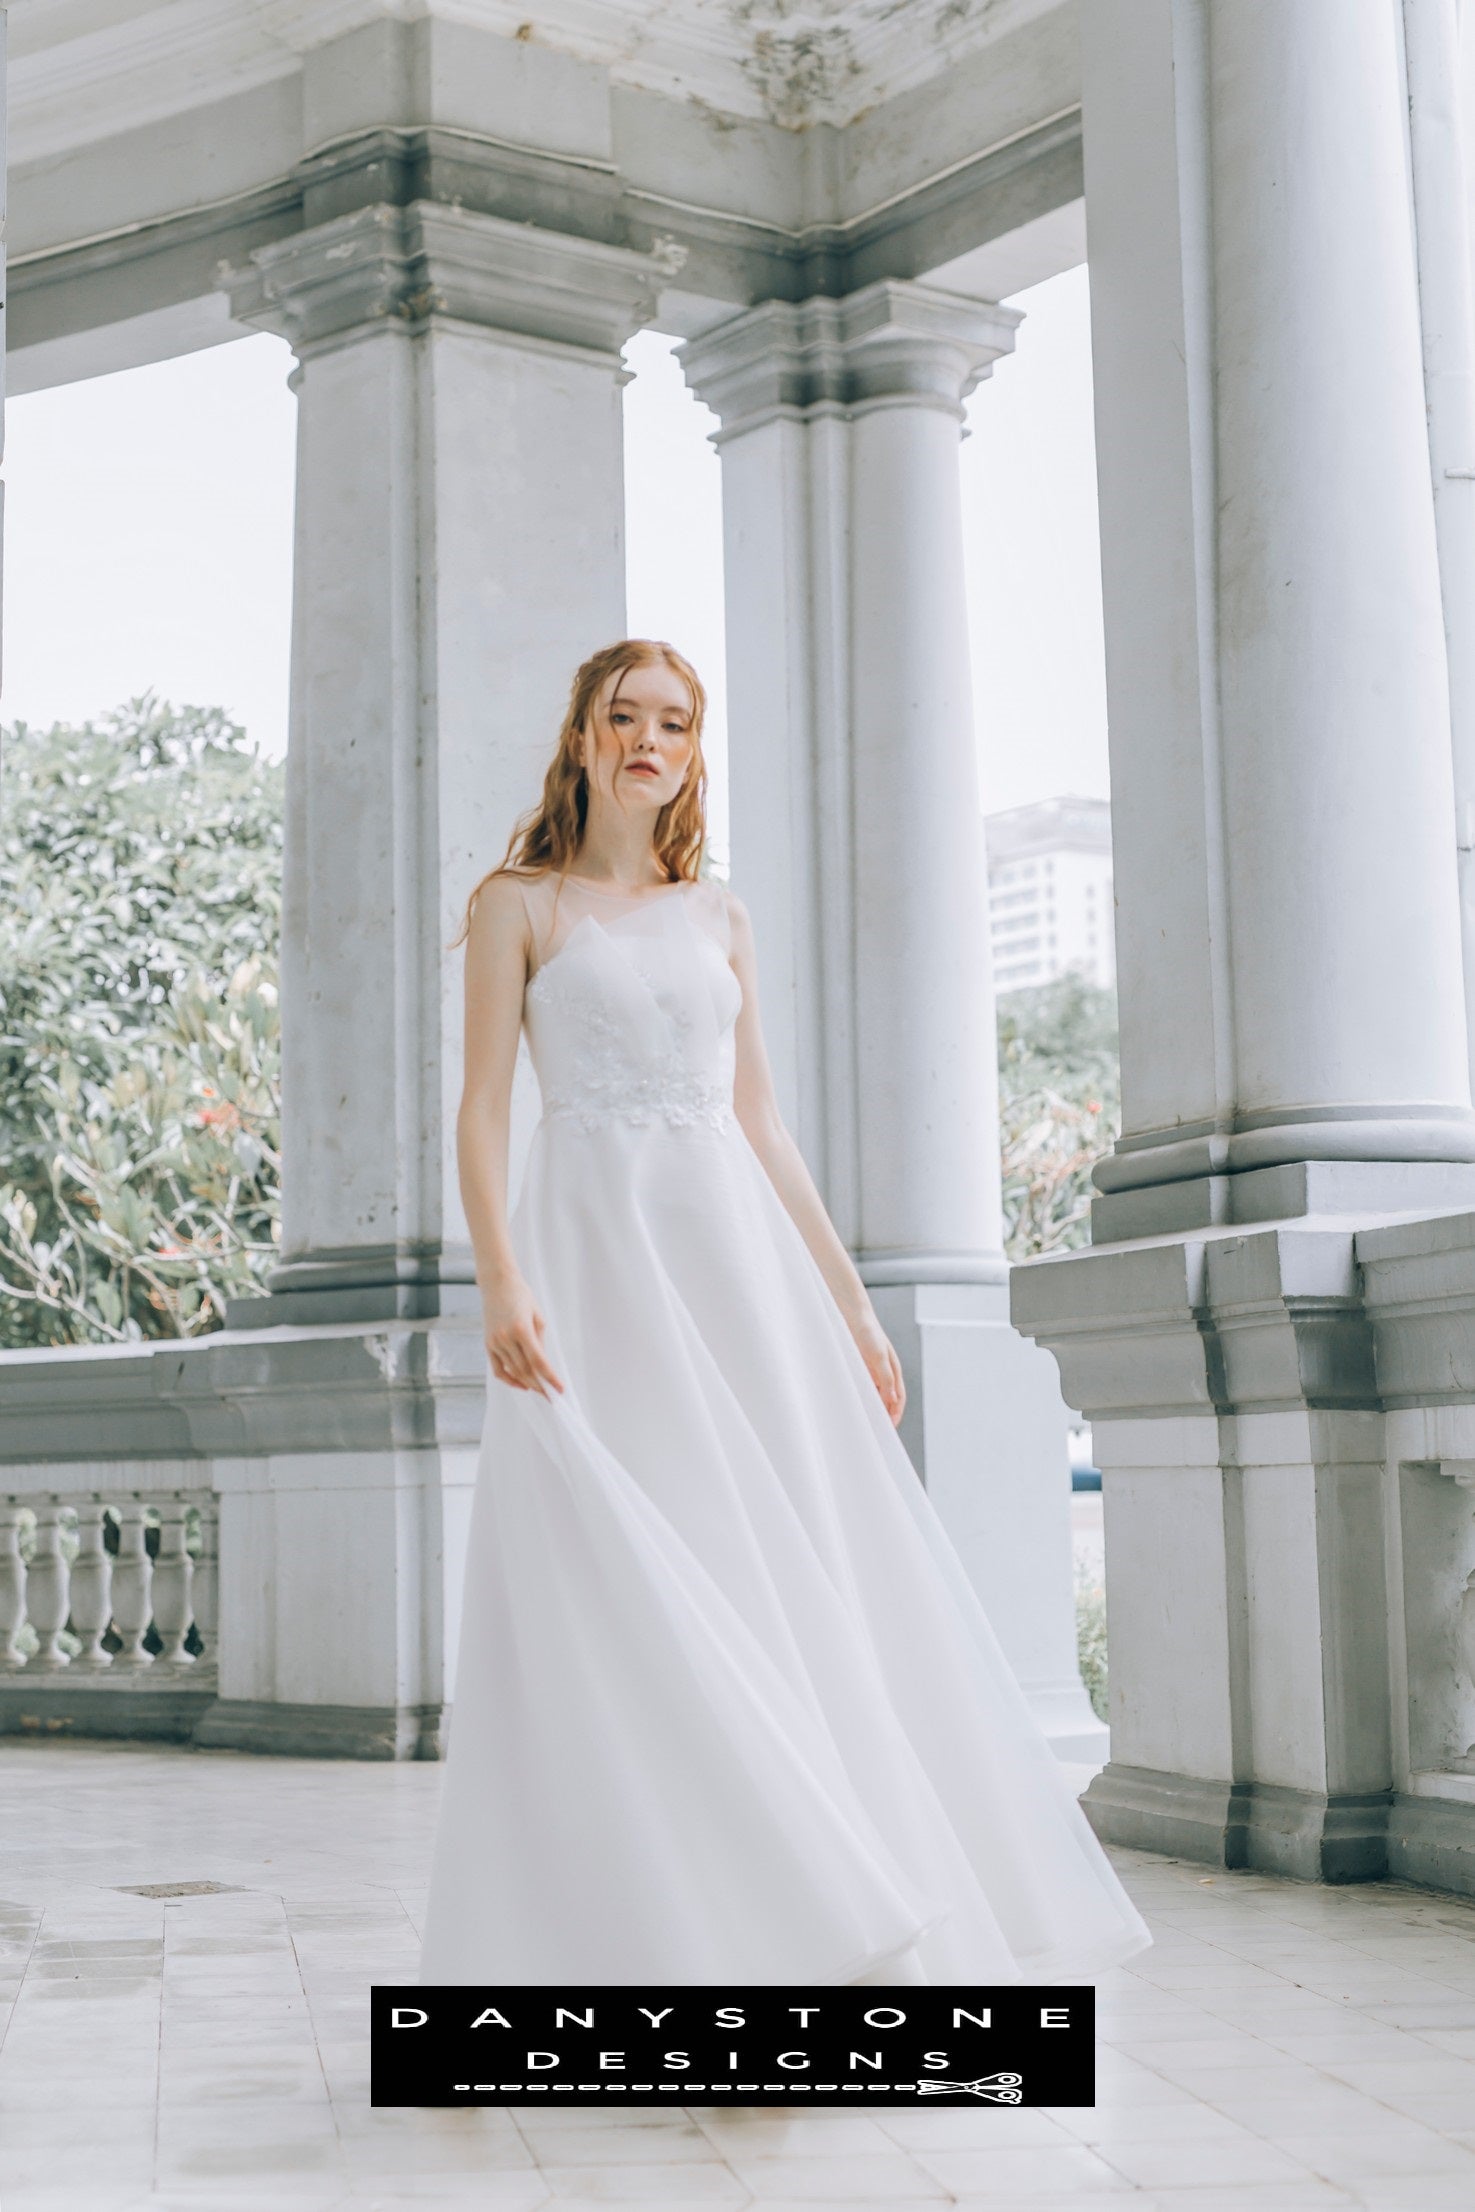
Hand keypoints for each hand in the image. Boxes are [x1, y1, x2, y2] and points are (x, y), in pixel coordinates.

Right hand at [483, 1271, 564, 1396]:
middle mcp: (506, 1338)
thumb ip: (540, 1341)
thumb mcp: (537, 1316)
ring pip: (513, 1371)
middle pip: (525, 1370)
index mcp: (522, 1329)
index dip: (550, 1378)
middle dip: (540, 1385)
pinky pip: (498, 1369)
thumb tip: (542, 1364)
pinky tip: (521, 1384)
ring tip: (540, 1391)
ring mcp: (495, 1342)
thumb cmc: (521, 1296)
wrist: (497, 1284)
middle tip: (552, 1396)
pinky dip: (509, 1379)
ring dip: (527, 1384)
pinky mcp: (488, 1344)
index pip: (538, 1361)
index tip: (559, 1389)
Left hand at [849, 1306, 904, 1425]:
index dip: (895, 1413)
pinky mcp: (861, 1367)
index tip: (889, 1428)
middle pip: (888, 1398)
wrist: (853, 1316)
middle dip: (885, 1414)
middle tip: (877, 1430)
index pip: (898, 1397)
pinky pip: (864, 1387)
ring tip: (867, 1421)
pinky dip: (863, 1397)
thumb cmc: (869, 1333)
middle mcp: (885, 1372)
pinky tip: (855, 1404)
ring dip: (873, 1406)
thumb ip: (886, 1377)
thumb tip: (892, 1398)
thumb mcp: (879, 1356)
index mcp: (894, 1370)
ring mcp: (872, 1370)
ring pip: (876, 1394)